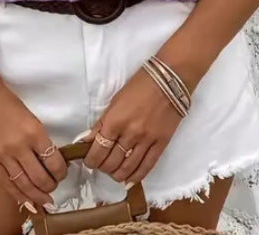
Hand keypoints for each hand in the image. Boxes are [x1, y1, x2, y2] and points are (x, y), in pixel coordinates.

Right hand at [0, 43, 66, 213]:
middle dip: (51, 186)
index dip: (61, 171)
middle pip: (40, 177)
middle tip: (54, 187)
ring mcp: (3, 155)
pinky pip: (6, 183)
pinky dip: (18, 195)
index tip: (62, 172)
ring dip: (37, 195)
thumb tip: (50, 158)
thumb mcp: (30, 117)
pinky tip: (27, 201)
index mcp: (34, 131)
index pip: (53, 160)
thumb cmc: (7, 102)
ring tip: (44, 199)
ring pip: (24, 184)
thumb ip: (38, 138)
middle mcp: (20, 146)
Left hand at [82, 66, 182, 185]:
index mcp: (115, 120)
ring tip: (113, 172)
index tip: (89, 160)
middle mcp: (129, 133)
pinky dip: (136, 176)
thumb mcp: (115, 100)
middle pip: (111, 162)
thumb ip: (103, 122)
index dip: (91, 160)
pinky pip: (147, 167)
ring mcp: (146, 141)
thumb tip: (89, 140)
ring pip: (127, 168)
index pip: (97, 150)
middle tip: (101, 164)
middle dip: (103, 167)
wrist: (169, 79)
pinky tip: (129, 179)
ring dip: (117, 174)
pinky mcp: (161, 144)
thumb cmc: (139, 85)